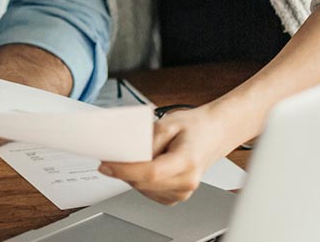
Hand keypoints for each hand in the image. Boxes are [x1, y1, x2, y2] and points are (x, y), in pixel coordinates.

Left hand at [97, 106, 244, 204]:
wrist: (213, 134)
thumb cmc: (195, 127)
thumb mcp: (168, 123)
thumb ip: (146, 140)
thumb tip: (125, 154)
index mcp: (187, 162)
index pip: (150, 173)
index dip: (124, 170)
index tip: (106, 164)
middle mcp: (186, 182)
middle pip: (142, 183)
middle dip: (123, 170)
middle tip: (112, 156)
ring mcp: (182, 193)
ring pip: (142, 189)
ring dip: (131, 175)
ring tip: (139, 156)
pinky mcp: (175, 197)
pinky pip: (148, 191)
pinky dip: (140, 180)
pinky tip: (146, 166)